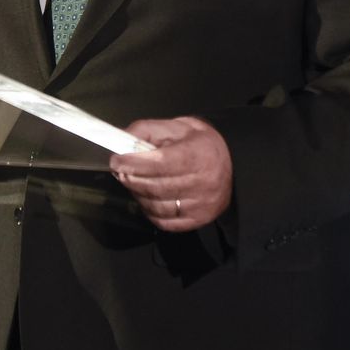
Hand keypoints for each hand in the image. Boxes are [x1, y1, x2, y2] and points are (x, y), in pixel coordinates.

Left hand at [110, 116, 232, 231]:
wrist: (233, 167)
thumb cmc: (200, 144)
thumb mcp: (178, 127)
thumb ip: (148, 130)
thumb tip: (120, 139)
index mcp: (200, 154)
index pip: (162, 162)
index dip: (136, 162)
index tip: (117, 160)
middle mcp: (204, 182)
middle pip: (157, 186)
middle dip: (132, 178)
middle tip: (120, 171)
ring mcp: (202, 205)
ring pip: (157, 206)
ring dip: (138, 194)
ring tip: (134, 182)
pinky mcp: (197, 220)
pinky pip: (163, 221)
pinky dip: (148, 211)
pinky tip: (146, 197)